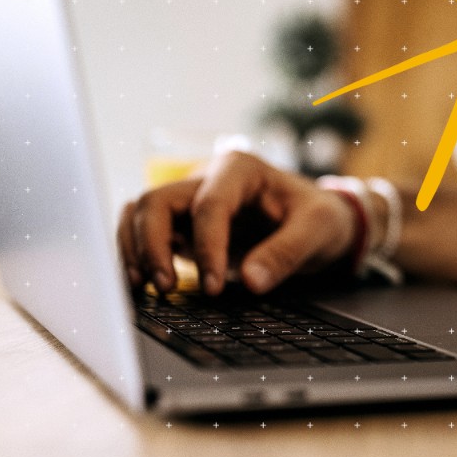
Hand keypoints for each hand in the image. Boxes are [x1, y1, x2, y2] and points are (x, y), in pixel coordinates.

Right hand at [117, 151, 357, 294]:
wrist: (320, 220)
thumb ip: (287, 253)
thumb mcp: (318, 230)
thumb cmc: (320, 217)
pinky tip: (143, 284)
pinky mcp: (183, 224)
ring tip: (144, 288)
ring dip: (135, 248)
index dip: (207, 247)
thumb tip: (250, 282)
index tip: (213, 287)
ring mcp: (191, 200)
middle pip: (157, 201)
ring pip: (141, 213)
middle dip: (152, 244)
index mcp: (240, 169)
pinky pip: (144, 231)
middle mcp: (207, 178)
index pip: (208, 204)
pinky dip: (136, 254)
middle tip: (165, 286)